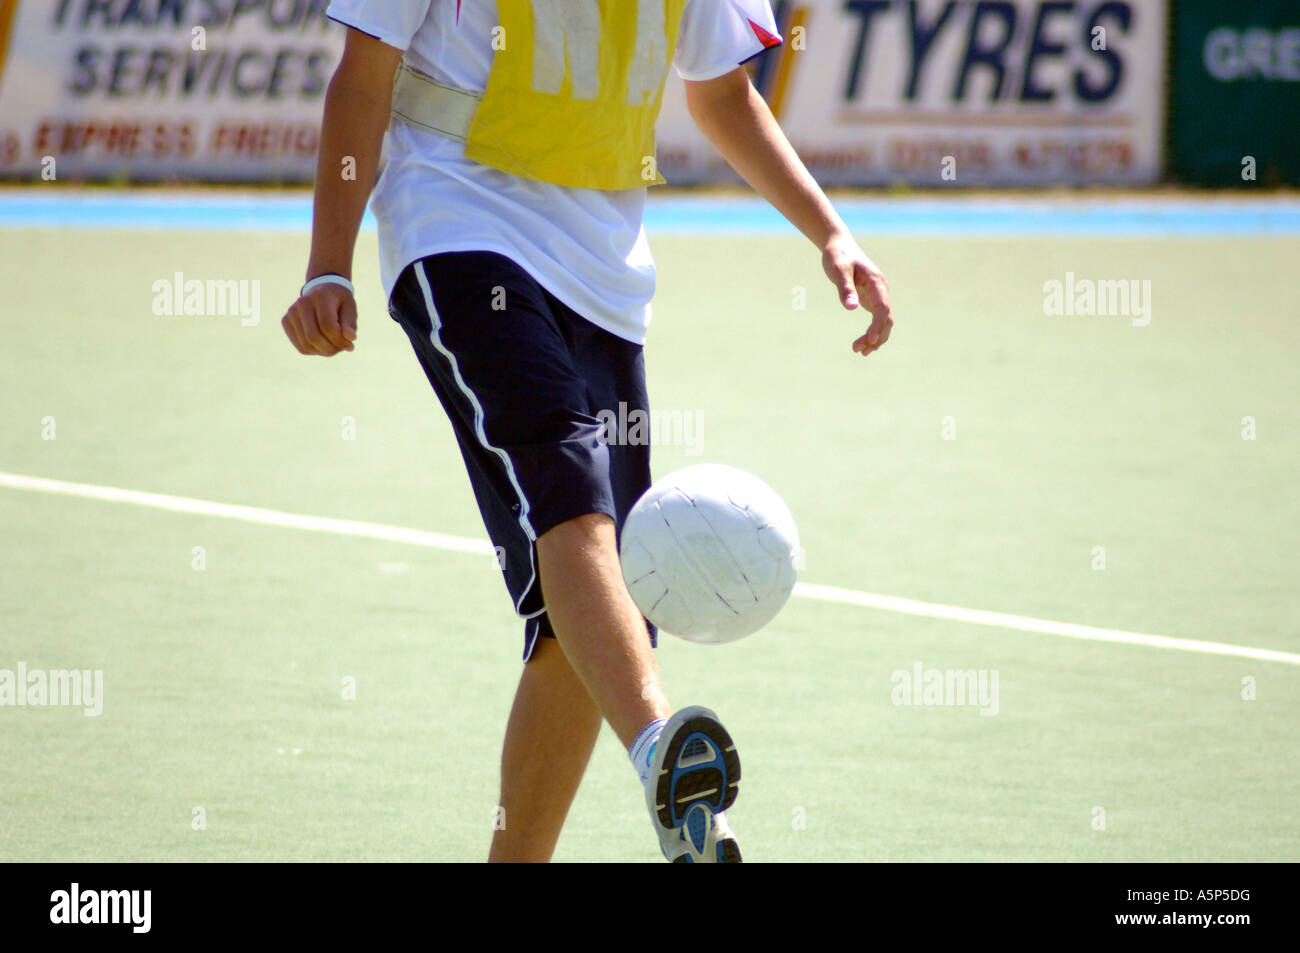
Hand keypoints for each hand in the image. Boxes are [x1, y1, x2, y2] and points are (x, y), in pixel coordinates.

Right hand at [281, 284, 357, 355]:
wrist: (322, 290)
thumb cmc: (339, 302)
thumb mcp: (350, 309)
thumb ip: (350, 324)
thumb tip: (351, 338)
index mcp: (321, 297)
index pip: (327, 326)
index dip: (340, 340)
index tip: (350, 344)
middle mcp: (302, 303)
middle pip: (314, 337)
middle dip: (331, 349)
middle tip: (342, 348)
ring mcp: (291, 312)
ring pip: (306, 345)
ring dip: (324, 352)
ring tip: (335, 346)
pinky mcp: (286, 321)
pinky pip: (301, 347)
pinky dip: (315, 351)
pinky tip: (324, 345)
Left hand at [821, 235, 893, 356]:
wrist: (839, 245)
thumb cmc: (837, 256)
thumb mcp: (838, 270)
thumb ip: (845, 288)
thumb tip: (851, 308)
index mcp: (876, 283)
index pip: (882, 309)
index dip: (878, 326)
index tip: (869, 340)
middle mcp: (881, 290)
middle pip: (886, 319)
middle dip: (876, 337)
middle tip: (858, 350)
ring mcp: (877, 295)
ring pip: (884, 322)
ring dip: (875, 338)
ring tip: (859, 351)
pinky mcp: (871, 299)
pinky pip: (877, 319)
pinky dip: (872, 333)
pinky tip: (863, 344)